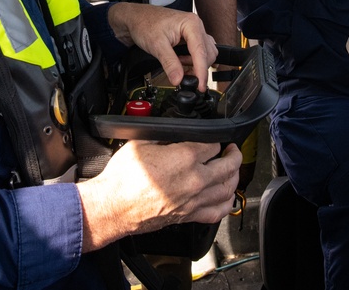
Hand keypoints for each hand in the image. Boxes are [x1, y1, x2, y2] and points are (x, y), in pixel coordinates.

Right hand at [76, 140, 241, 251]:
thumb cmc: (122, 179)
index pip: (213, 143)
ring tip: (232, 169)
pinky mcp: (189, 215)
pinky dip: (227, 203)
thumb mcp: (142, 143)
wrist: (113, 207)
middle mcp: (194, 180)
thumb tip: (173, 133)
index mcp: (184, 158)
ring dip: (234, 176)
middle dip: (233, 153)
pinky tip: (226, 196)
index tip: (211, 138)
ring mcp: (194, 200)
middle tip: (231, 148)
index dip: (214, 138)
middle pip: (228, 165)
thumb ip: (164, 136)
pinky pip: (218, 211)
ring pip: (228, 188)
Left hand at [107, 3, 216, 88]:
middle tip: (182, 76)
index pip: (201, 52)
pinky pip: (200, 52)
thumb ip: (170, 63)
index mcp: (191, 24)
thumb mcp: (156, 45)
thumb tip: (179, 79)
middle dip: (197, 68)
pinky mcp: (192, 37)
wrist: (137, 18)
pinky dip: (194, 61)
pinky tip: (181, 61)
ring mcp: (195, 31)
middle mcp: (197, 26)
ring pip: (206, 54)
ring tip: (178, 64)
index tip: (199, 86)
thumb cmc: (145, 24)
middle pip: (207, 54)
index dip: (201, 71)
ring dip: (195, 64)